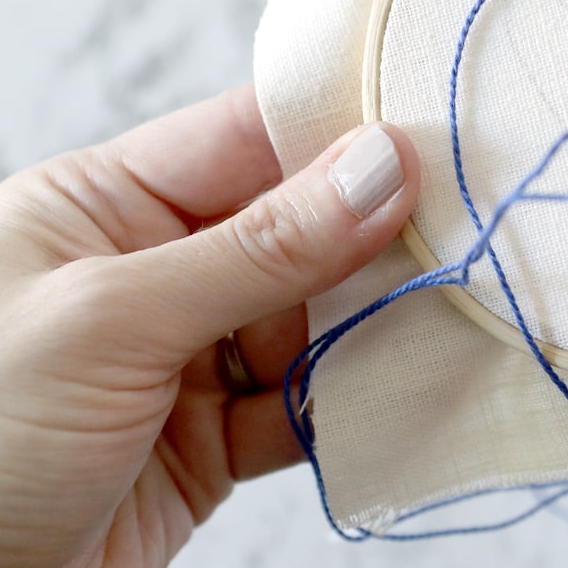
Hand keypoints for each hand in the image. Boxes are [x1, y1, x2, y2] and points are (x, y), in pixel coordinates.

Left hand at [0, 87, 418, 567]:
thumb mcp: (111, 323)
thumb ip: (258, 250)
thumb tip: (379, 170)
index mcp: (104, 207)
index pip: (243, 140)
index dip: (336, 132)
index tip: (431, 133)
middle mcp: (154, 271)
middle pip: (296, 229)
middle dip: (373, 235)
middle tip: (463, 227)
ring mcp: (190, 355)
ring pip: (314, 317)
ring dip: (372, 323)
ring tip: (447, 307)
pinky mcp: (217, 435)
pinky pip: (307, 401)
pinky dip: (352, 402)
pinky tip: (394, 389)